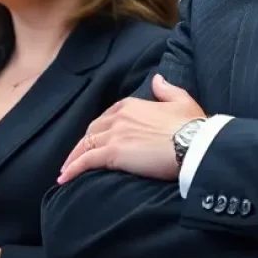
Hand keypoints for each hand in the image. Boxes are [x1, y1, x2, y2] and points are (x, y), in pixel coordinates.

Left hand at [58, 74, 204, 184]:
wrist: (193, 144)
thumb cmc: (192, 125)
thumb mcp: (181, 101)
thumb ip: (166, 89)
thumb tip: (157, 79)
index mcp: (132, 105)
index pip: (107, 117)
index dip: (99, 129)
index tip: (95, 140)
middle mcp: (118, 117)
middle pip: (92, 131)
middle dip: (83, 144)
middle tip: (77, 157)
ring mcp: (113, 135)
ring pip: (85, 146)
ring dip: (73, 158)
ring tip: (66, 171)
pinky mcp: (112, 153)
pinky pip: (85, 161)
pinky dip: (72, 169)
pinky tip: (64, 178)